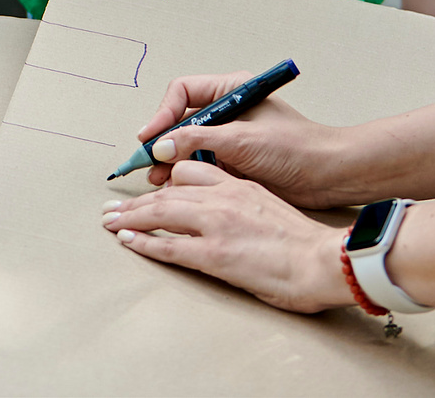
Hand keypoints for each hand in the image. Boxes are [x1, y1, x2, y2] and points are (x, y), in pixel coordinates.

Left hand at [100, 159, 351, 312]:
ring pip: (160, 213)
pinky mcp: (214, 253)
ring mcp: (215, 225)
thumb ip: (244, 206)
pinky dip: (143, 242)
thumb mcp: (270, 207)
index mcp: (238, 185)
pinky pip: (168, 245)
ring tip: (109, 221)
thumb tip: (229, 220)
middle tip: (113, 207)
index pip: (190, 173)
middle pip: (166, 193)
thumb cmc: (307, 244)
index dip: (164, 182)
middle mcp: (222, 198)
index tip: (150, 189)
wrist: (325, 261)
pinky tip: (127, 241)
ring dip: (129, 218)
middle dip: (136, 201)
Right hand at [135, 71, 352, 205]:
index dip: (163, 114)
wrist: (329, 176)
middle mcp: (227, 111)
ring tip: (158, 179)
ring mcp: (230, 138)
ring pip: (188, 145)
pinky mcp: (234, 162)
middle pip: (181, 121)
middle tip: (147, 162)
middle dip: (163, 142)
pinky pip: (201, 165)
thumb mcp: (242, 140)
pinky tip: (177, 186)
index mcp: (231, 91)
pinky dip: (187, 175)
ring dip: (171, 161)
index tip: (150, 137)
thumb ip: (197, 140)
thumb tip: (160, 146)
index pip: (183, 93)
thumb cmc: (296, 148)